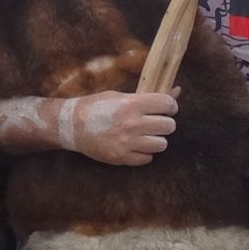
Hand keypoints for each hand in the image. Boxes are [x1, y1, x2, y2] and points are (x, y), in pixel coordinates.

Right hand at [0, 89, 178, 164]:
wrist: (72, 126)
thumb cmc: (97, 106)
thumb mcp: (121, 95)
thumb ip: (149, 96)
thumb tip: (177, 90)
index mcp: (132, 104)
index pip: (167, 104)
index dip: (171, 106)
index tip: (167, 108)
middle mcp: (132, 124)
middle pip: (169, 126)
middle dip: (165, 124)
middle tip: (156, 122)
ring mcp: (127, 143)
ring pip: (162, 144)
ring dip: (156, 140)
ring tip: (145, 135)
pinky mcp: (122, 158)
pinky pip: (148, 158)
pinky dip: (144, 153)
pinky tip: (135, 145)